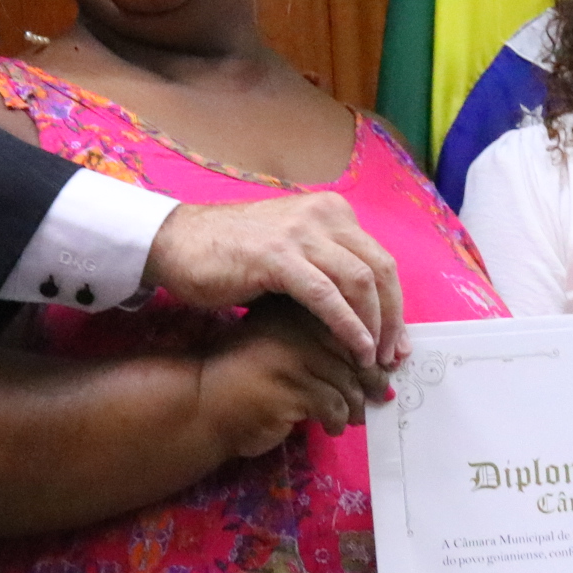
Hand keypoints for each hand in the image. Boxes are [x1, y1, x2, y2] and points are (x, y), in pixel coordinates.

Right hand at [148, 193, 405, 369]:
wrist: (177, 243)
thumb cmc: (232, 255)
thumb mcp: (291, 251)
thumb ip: (326, 268)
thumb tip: (363, 311)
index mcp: (331, 212)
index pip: (379, 260)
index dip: (394, 304)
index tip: (396, 342)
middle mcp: (323, 215)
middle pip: (379, 270)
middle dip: (392, 318)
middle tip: (392, 356)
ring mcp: (301, 233)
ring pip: (360, 281)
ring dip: (373, 326)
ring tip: (371, 359)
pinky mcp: (278, 257)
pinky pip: (326, 295)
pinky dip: (347, 325)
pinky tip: (354, 348)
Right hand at [195, 300, 378, 456]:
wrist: (202, 403)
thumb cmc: (247, 375)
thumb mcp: (285, 346)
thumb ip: (323, 343)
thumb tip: (379, 363)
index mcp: (296, 305)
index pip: (352, 322)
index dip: (372, 352)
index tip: (379, 374)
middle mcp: (296, 323)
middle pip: (356, 351)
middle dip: (371, 381)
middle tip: (378, 398)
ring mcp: (294, 354)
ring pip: (348, 382)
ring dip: (355, 406)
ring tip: (353, 417)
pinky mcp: (292, 387)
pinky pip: (334, 406)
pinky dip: (337, 421)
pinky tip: (329, 427)